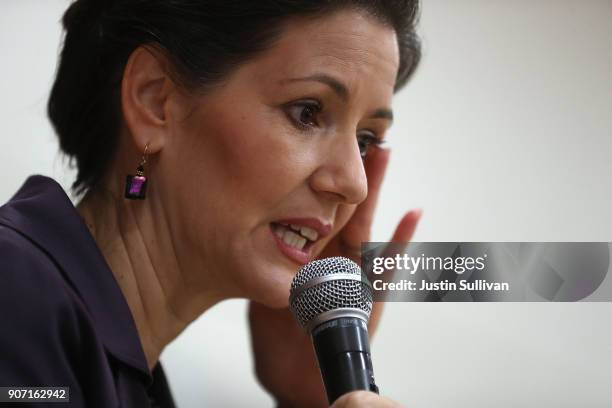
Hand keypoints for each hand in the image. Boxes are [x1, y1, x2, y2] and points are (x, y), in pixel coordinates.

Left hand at [248, 148, 420, 406]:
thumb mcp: (261, 283)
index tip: (318, 141)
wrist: (293, 372)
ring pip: (365, 223)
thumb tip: (235, 220)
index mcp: (308, 252)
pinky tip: (413, 215)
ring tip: (384, 151)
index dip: (317, 174)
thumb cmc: (275, 334)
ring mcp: (354, 274)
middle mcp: (334, 257)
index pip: (313, 205)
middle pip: (343, 205)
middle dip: (351, 169)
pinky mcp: (369, 296)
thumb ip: (259, 253)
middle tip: (356, 130)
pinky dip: (401, 241)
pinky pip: (387, 267)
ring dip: (374, 188)